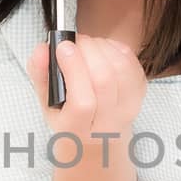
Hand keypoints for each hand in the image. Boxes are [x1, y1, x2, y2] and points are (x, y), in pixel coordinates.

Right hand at [26, 34, 147, 141]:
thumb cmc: (70, 120)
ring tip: (87, 45)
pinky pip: (132, 64)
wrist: (98, 139)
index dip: (73, 69)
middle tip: (74, 42)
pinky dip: (116, 49)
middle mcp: (107, 124)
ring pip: (121, 69)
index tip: (63, 47)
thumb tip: (43, 49)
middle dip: (88, 50)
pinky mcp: (140, 95)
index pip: (82, 102)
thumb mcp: (47, 104)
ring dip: (102, 46)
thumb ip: (41, 76)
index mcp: (78, 130)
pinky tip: (102, 49)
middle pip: (104, 81)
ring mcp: (128, 110)